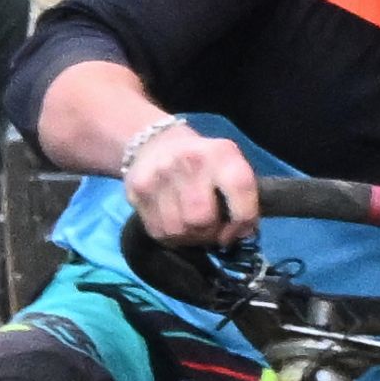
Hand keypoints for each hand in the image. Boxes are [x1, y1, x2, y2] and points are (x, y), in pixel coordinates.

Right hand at [117, 116, 260, 245]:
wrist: (155, 143)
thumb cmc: (203, 161)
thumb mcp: (229, 163)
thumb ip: (241, 194)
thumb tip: (243, 233)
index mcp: (220, 153)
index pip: (240, 188)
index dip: (243, 219)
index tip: (240, 231)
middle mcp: (189, 162)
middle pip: (202, 219)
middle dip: (210, 232)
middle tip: (211, 229)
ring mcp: (158, 176)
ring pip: (179, 230)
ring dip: (189, 237)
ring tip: (192, 227)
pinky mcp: (136, 192)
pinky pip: (158, 232)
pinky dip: (171, 236)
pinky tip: (175, 224)